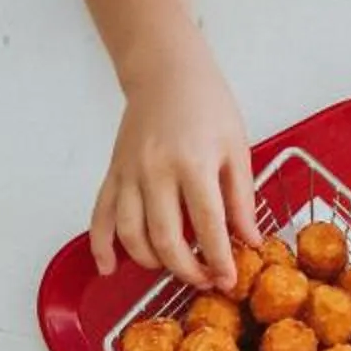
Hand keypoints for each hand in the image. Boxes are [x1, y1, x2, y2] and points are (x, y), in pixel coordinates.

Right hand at [91, 40, 258, 288]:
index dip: (218, 259)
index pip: (206, 224)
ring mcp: (129, 173)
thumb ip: (241, 197)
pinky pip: (100, 215)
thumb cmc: (206, 103)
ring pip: (130, 234)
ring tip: (173, 268)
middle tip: (203, 280)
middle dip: (185, 269)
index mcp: (193, 162)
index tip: (228, 279)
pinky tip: (108, 268)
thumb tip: (250, 240)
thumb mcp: (236, 147)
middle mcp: (156, 170)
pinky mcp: (113, 172)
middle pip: (165, 238)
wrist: (166, 70)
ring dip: (151, 262)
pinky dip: (101, 246)